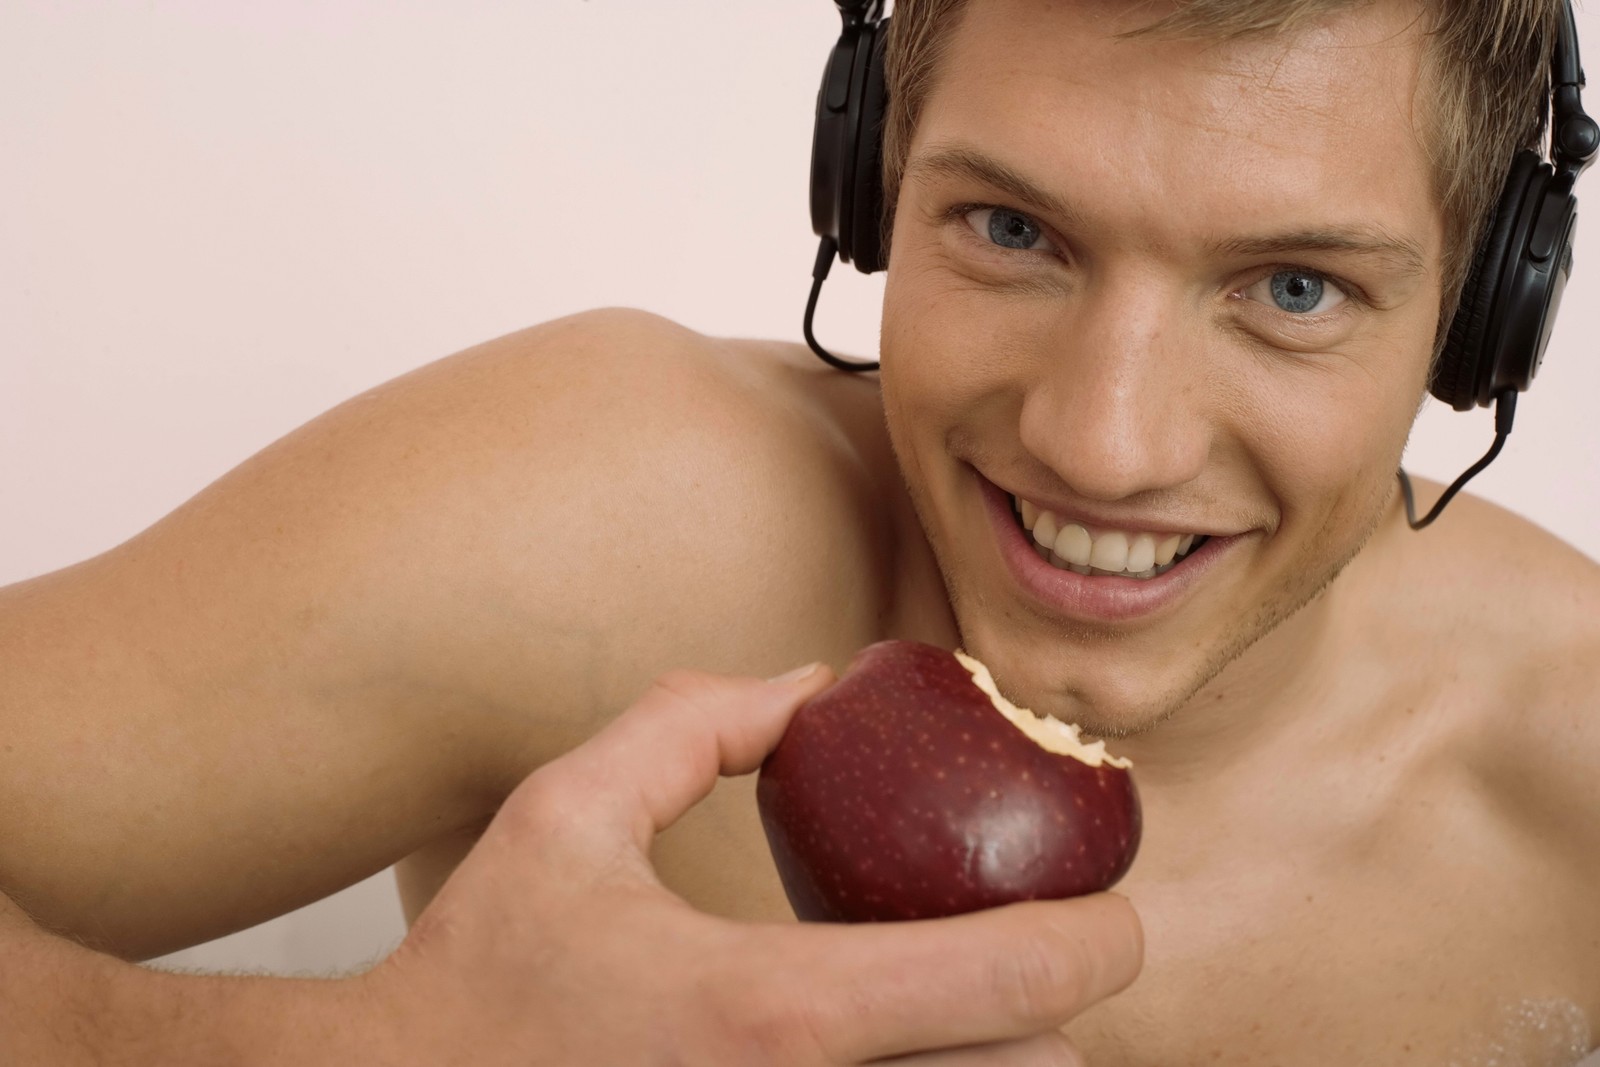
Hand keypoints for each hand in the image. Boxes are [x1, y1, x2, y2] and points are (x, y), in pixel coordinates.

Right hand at [355, 664, 1142, 1064]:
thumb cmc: (477, 973)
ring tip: (988, 1016)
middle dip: (1059, 1024)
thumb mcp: (568, 809)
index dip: (1098, 940)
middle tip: (1047, 962)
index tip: (1118, 911)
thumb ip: (693, 724)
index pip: (1008, 981)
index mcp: (774, 1008)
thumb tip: (809, 687)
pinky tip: (916, 1058)